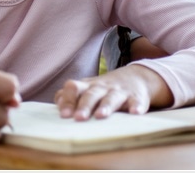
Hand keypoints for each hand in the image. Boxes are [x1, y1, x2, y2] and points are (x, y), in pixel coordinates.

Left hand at [54, 65, 170, 120]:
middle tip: (78, 118)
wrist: (135, 77)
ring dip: (106, 106)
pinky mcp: (136, 97)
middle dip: (84, 106)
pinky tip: (135, 113)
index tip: (64, 115)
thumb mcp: (86, 89)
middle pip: (91, 95)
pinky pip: (137, 102)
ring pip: (111, 98)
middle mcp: (102, 87)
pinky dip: (136, 107)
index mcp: (87, 86)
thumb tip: (57, 103)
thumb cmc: (104, 88)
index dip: (68, 100)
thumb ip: (70, 96)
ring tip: (101, 116)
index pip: (73, 88)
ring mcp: (119, 92)